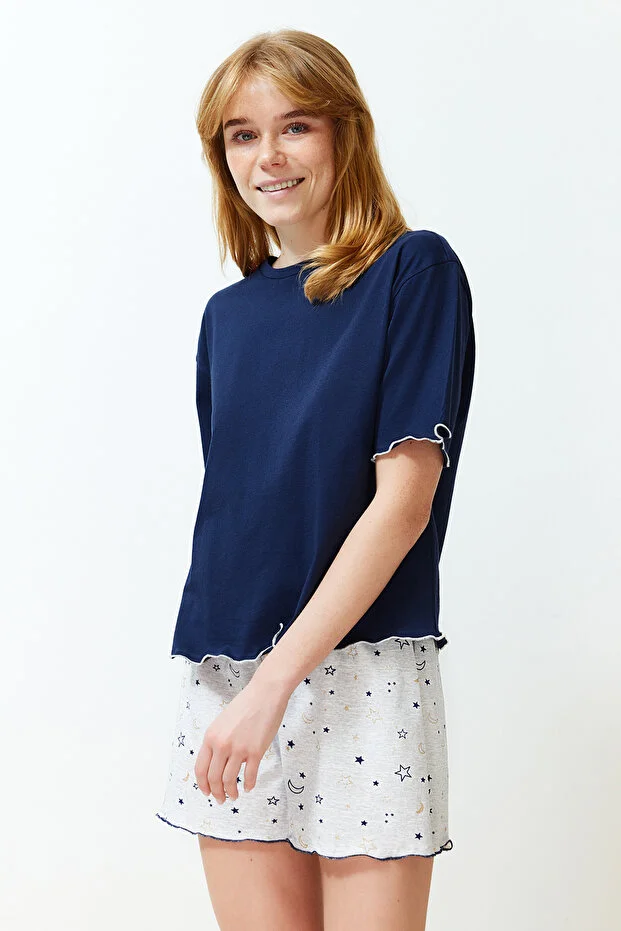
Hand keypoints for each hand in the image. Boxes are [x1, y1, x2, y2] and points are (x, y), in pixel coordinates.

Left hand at [194, 674, 289, 803]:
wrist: (265, 694)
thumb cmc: (245, 705)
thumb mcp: (222, 722)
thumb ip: (216, 741)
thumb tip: (215, 763)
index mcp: (210, 737)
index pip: (201, 769)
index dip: (203, 785)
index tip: (207, 792)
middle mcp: (222, 745)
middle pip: (214, 778)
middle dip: (217, 793)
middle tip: (221, 799)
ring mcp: (239, 749)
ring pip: (229, 780)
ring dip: (231, 792)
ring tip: (234, 796)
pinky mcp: (256, 751)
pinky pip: (249, 775)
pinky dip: (248, 785)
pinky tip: (248, 787)